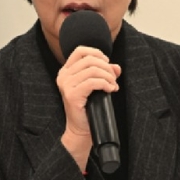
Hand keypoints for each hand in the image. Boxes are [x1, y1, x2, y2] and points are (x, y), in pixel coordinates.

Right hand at [56, 46, 120, 170]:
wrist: (80, 128)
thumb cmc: (88, 107)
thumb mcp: (96, 86)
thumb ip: (105, 73)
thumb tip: (116, 67)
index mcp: (66, 71)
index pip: (80, 51)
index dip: (96, 53)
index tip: (107, 63)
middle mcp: (63, 76)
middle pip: (89, 60)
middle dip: (106, 68)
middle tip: (113, 79)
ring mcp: (66, 85)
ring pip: (93, 70)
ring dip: (108, 77)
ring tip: (113, 86)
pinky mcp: (72, 95)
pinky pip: (93, 82)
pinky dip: (105, 84)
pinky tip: (110, 90)